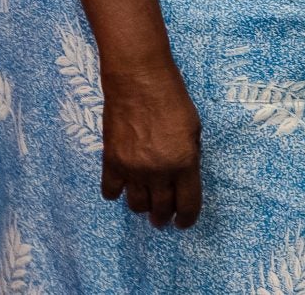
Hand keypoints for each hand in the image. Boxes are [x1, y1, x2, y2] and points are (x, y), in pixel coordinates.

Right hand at [100, 60, 202, 228]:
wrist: (138, 82)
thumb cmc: (173, 99)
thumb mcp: (194, 128)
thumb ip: (189, 155)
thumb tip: (182, 174)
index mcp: (184, 163)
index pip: (188, 204)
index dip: (187, 218)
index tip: (184, 223)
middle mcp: (158, 172)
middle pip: (160, 209)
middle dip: (164, 217)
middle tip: (163, 218)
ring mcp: (132, 169)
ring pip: (136, 204)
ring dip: (142, 207)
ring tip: (146, 204)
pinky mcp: (110, 162)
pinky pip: (111, 191)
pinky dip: (117, 192)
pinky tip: (123, 186)